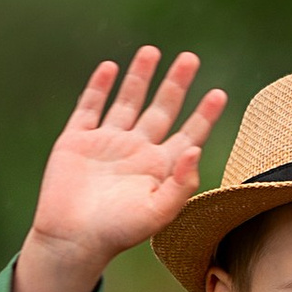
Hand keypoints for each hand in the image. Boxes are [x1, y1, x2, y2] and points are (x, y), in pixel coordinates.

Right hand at [13, 47, 228, 291]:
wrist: (72, 239)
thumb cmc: (118, 232)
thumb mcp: (158, 213)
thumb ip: (181, 184)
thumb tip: (195, 149)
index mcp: (159, 168)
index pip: (188, 134)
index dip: (204, 115)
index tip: (218, 93)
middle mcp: (136, 151)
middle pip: (161, 109)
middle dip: (175, 84)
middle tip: (190, 58)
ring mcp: (106, 143)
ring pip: (127, 101)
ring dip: (139, 77)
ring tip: (152, 51)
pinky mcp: (77, 140)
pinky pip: (90, 107)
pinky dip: (99, 87)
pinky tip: (110, 68)